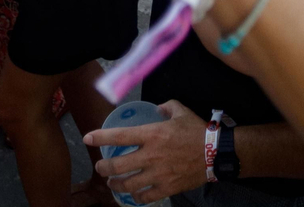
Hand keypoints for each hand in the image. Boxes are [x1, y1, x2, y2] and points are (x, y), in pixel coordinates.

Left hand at [81, 100, 207, 202]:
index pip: (119, 136)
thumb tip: (157, 108)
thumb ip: (166, 106)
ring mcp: (157, 174)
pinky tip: (134, 194)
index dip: (100, 137)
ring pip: (127, 184)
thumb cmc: (197, 130)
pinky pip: (145, 197)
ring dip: (115, 184)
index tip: (88, 138)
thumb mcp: (181, 111)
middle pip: (117, 166)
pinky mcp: (166, 188)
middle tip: (101, 167)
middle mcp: (150, 155)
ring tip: (112, 183)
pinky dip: (136, 197)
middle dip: (104, 168)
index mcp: (152, 134)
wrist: (216, 153)